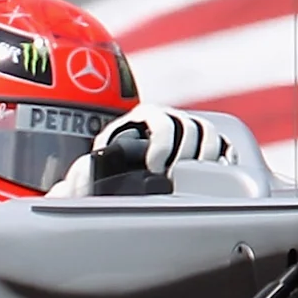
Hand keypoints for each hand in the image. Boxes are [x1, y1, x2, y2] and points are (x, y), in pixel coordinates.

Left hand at [48, 107, 234, 195]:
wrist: (126, 163)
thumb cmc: (111, 163)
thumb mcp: (97, 164)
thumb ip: (82, 173)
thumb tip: (74, 179)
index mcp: (141, 117)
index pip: (160, 121)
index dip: (162, 143)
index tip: (156, 167)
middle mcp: (166, 119)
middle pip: (189, 126)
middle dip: (184, 154)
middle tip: (174, 176)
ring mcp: (187, 129)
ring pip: (208, 133)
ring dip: (205, 155)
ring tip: (193, 177)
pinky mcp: (205, 143)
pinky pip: (223, 142)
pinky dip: (224, 156)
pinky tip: (215, 173)